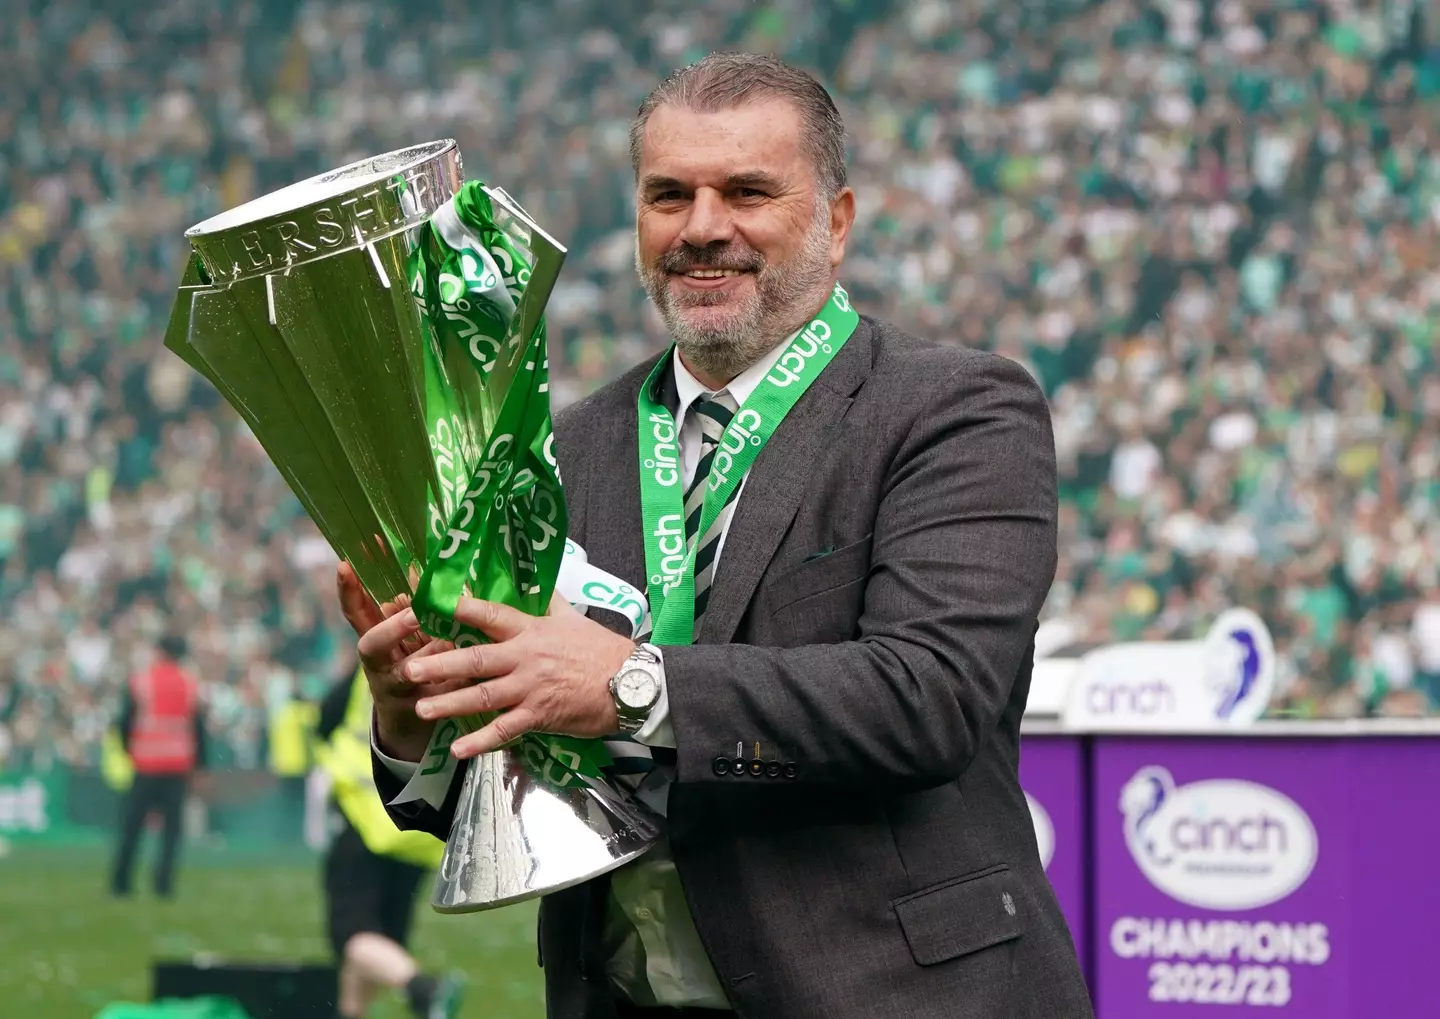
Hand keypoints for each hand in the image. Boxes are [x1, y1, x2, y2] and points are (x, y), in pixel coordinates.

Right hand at [337, 561, 466, 761]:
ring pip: (406, 673)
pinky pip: (436, 697)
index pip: (355, 614)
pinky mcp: (417, 711)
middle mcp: (377, 665)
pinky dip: (453, 686)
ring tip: (450, 641)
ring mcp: (394, 689)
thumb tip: (417, 570)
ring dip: (428, 656)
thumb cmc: (412, 664)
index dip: (348, 591)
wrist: (409, 723)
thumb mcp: (406, 637)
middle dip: (392, 629)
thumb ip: (408, 609)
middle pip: (371, 646)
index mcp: (373, 642)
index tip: (345, 565)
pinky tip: (471, 677)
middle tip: (415, 614)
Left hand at [399, 593, 634, 759]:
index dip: (458, 608)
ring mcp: (531, 688)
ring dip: (450, 703)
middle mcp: (526, 657)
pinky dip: (481, 741)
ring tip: (422, 708)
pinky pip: (505, 730)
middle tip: (409, 669)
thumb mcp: (573, 618)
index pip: (489, 615)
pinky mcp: (539, 716)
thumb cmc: (601, 649)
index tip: (429, 603)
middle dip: (440, 664)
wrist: (630, 683)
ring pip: (483, 696)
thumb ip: (547, 602)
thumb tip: (531, 580)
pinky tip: (458, 750)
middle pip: (475, 659)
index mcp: (532, 630)